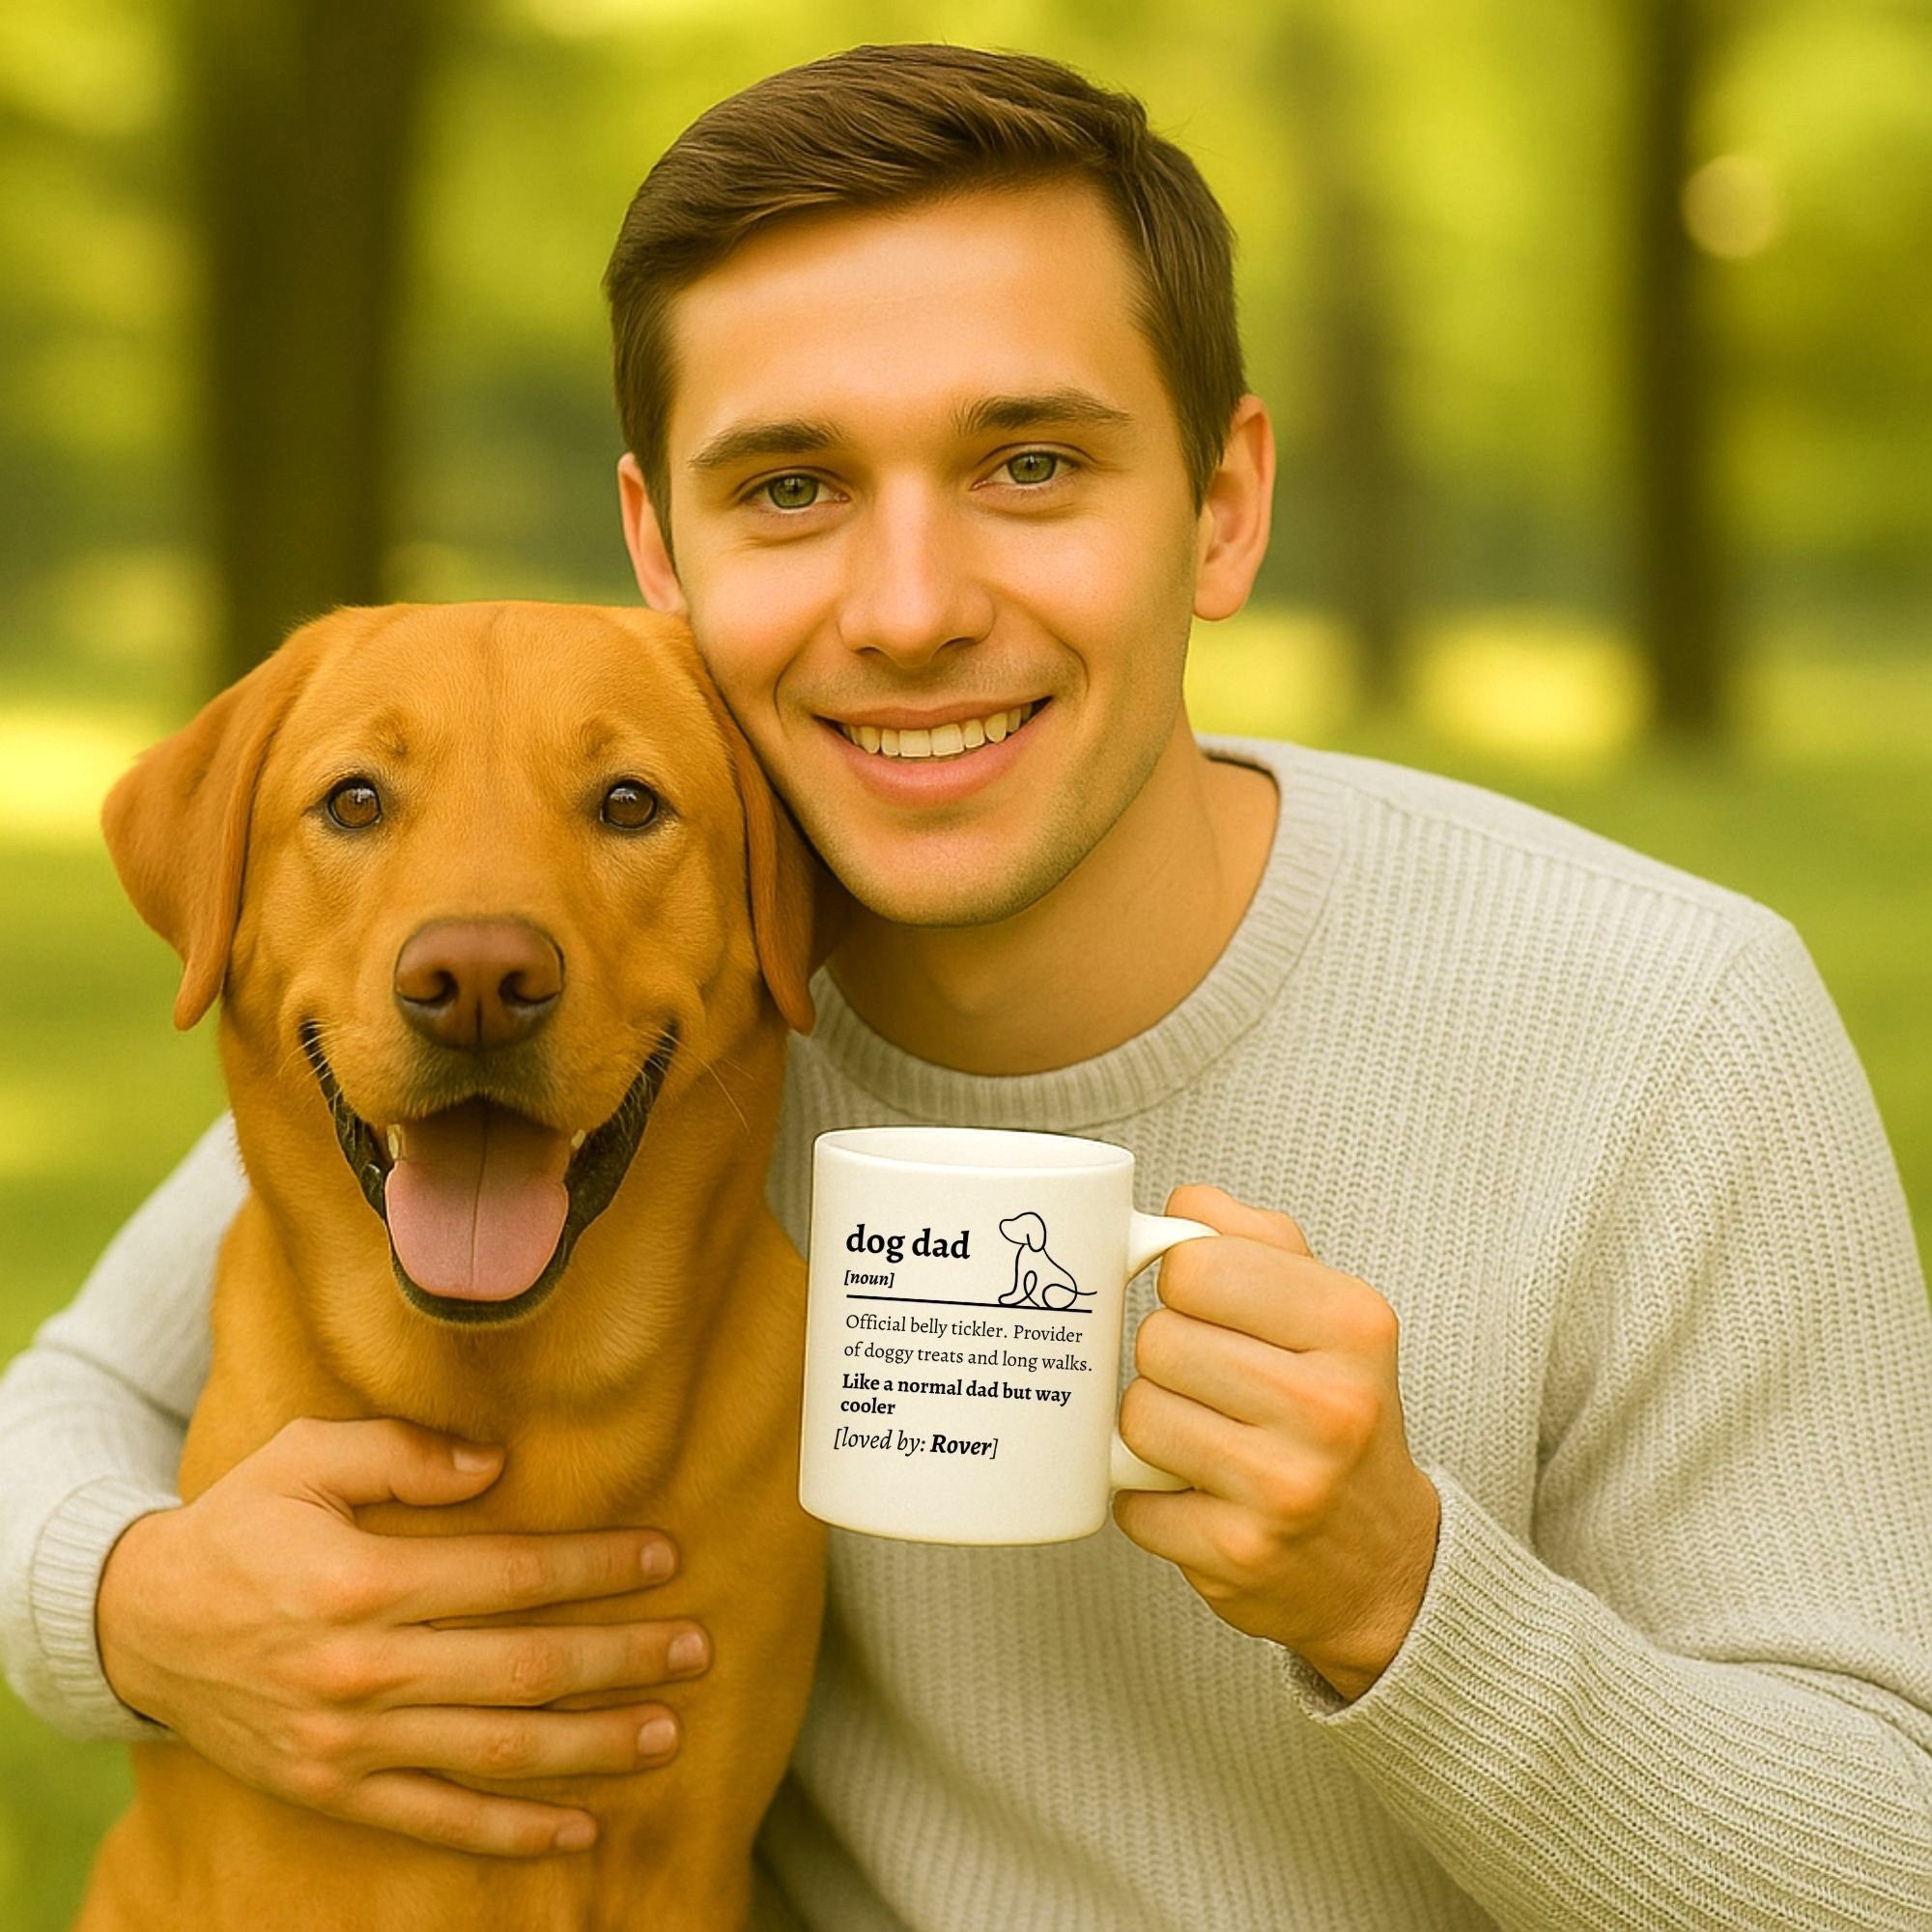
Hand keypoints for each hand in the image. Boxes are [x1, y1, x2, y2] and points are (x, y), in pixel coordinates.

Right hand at [97, 1416, 709, 1855]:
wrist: (140, 1624)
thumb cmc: (242, 1523)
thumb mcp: (306, 1455)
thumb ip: (402, 1450)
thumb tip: (497, 1463)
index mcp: (362, 1581)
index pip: (509, 1574)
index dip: (594, 1565)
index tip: (665, 1555)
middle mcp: (361, 1671)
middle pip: (523, 1669)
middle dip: (621, 1657)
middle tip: (697, 1647)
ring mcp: (348, 1743)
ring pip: (496, 1752)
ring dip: (591, 1746)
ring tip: (669, 1731)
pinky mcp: (334, 1791)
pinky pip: (437, 1822)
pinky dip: (512, 1834)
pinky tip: (581, 1829)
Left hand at [1112, 1185, 1440, 1701]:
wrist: (1382, 1561)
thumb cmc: (1336, 1412)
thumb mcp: (1328, 1313)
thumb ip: (1254, 1240)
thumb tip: (1182, 1202)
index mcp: (1352, 1324)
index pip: (1195, 1263)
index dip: (1183, 1284)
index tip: (1208, 1310)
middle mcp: (1330, 1405)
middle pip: (1158, 1341)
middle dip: (1167, 1360)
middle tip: (1208, 1384)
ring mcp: (1286, 1487)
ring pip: (1137, 1416)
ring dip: (1151, 1428)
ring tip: (1201, 1437)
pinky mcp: (1240, 1556)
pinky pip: (1132, 1503)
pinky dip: (1148, 1501)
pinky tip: (1196, 1497)